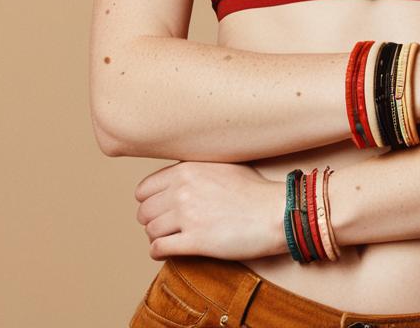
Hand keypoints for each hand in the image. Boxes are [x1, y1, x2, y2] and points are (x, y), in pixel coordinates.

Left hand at [134, 161, 285, 260]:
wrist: (275, 212)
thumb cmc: (253, 190)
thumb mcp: (221, 165)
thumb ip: (194, 169)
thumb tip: (176, 178)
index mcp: (186, 169)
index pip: (144, 189)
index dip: (149, 201)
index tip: (158, 208)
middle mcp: (182, 190)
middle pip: (144, 212)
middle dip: (152, 221)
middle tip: (164, 227)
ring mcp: (188, 216)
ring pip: (150, 231)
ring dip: (157, 237)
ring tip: (169, 239)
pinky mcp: (195, 241)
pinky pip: (159, 249)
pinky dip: (158, 253)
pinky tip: (166, 252)